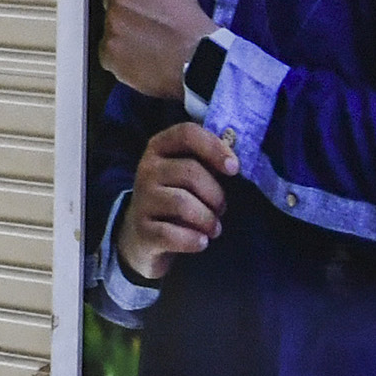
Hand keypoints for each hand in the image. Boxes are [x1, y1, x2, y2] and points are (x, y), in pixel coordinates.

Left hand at [99, 0, 212, 98]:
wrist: (195, 59)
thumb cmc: (190, 22)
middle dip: (123, 8)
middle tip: (146, 21)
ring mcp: (109, 23)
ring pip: (110, 26)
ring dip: (123, 33)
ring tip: (149, 44)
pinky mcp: (107, 50)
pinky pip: (109, 52)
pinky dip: (121, 56)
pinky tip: (143, 59)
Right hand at [119, 123, 234, 282]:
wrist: (143, 236)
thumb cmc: (176, 198)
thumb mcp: (188, 175)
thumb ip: (209, 162)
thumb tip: (234, 162)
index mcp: (160, 148)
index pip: (187, 133)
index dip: (214, 148)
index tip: (234, 168)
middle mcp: (147, 169)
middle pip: (191, 172)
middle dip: (216, 194)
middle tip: (221, 209)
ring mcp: (141, 199)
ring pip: (182, 203)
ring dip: (207, 219)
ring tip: (214, 229)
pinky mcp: (141, 229)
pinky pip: (172, 234)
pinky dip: (193, 240)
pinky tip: (201, 242)